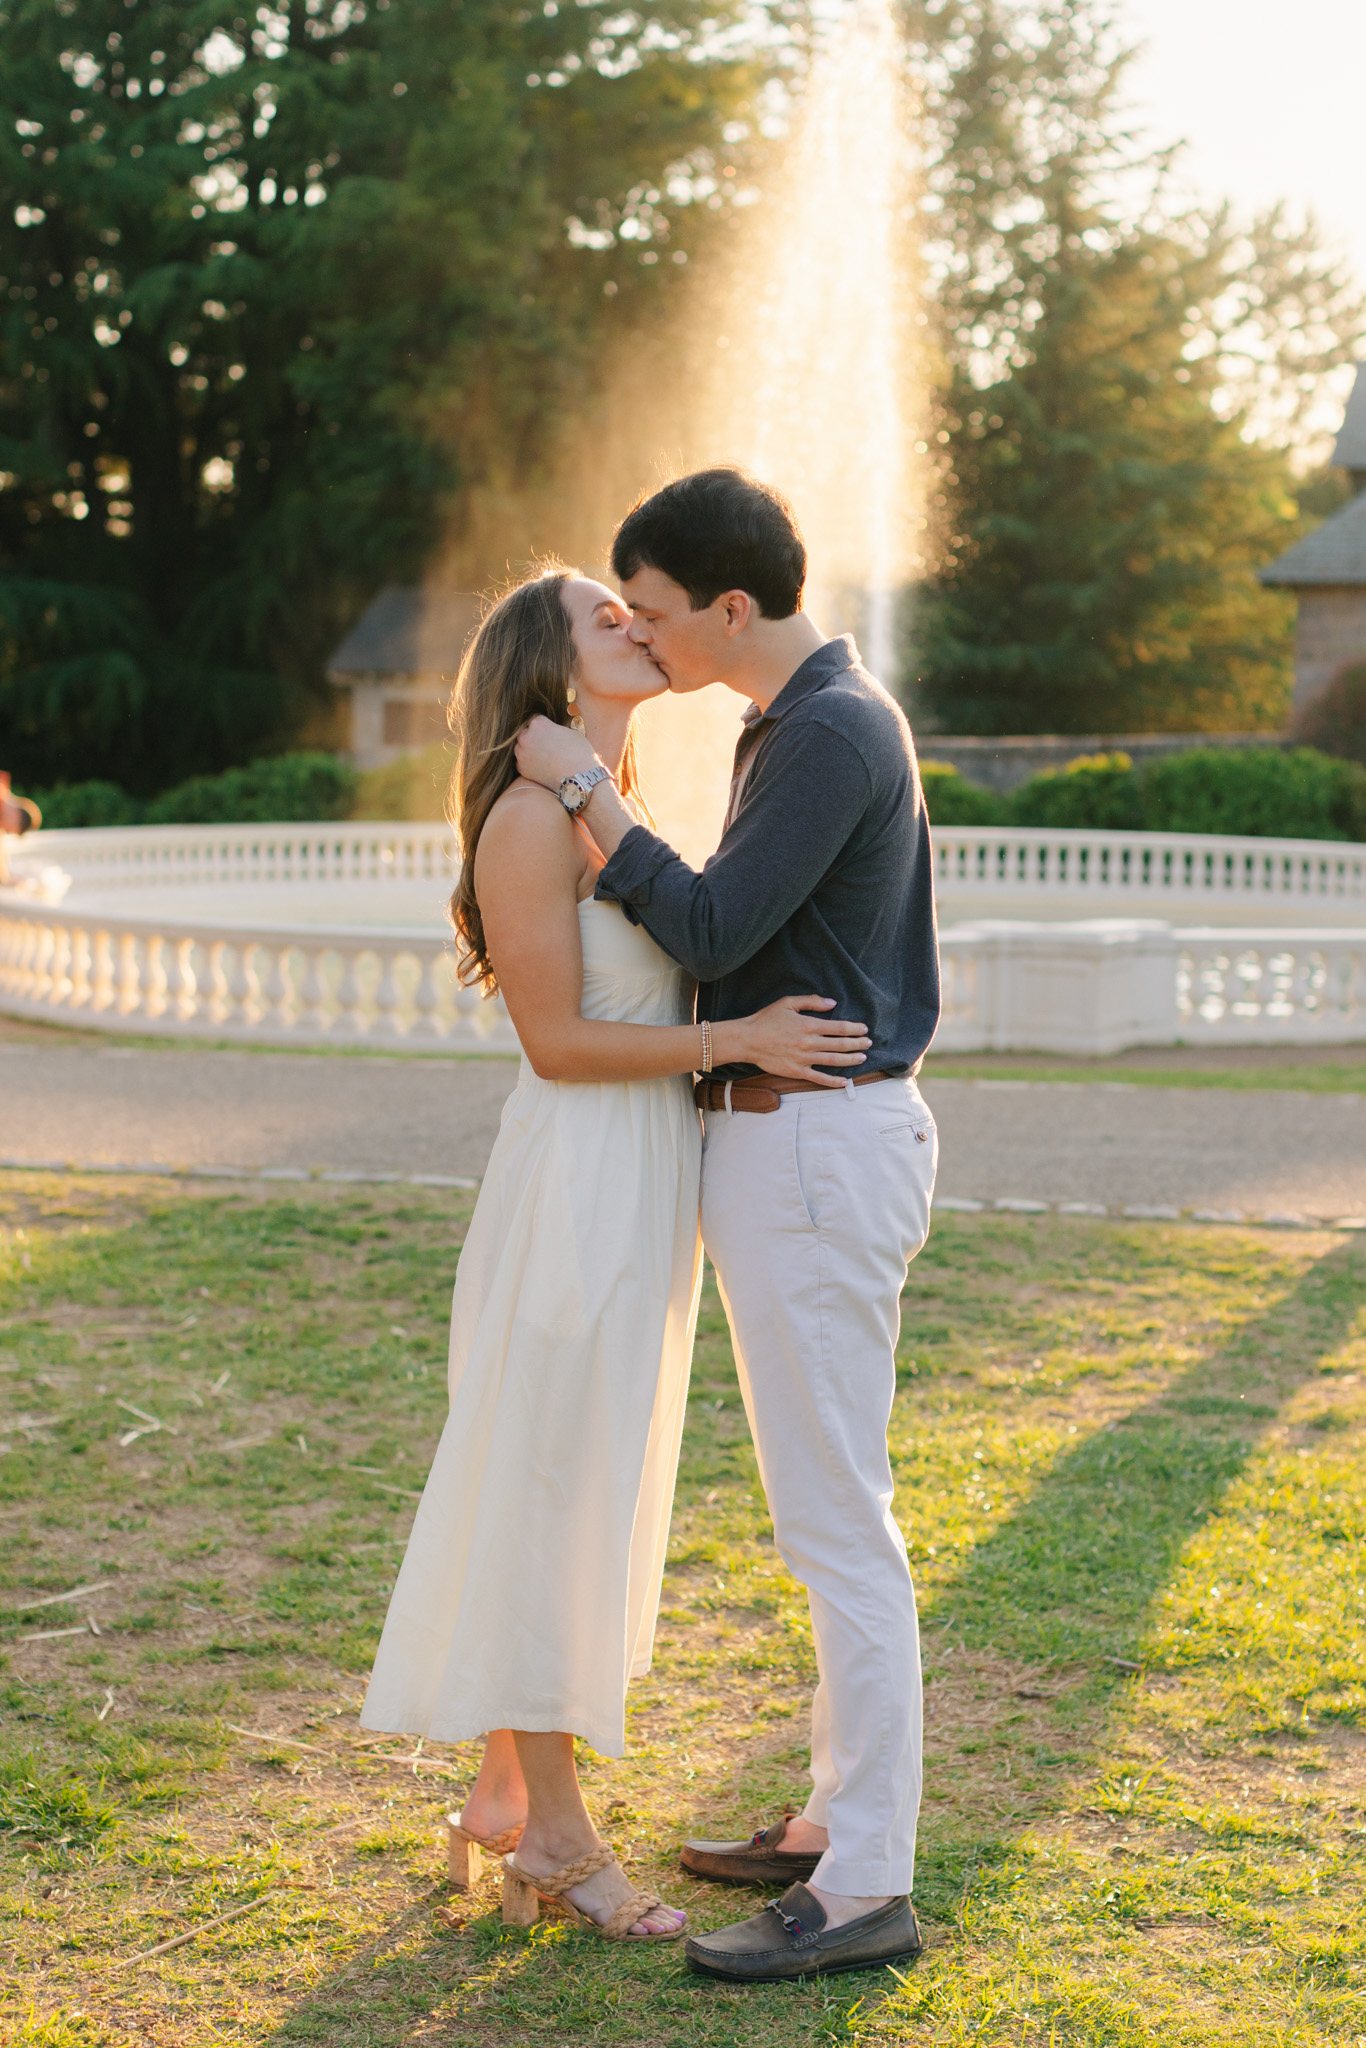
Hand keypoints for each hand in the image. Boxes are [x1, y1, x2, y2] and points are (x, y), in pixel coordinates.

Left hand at [515, 715, 600, 792]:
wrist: (579, 780)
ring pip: (521, 747)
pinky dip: (529, 763)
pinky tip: (542, 766)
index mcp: (539, 724)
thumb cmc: (580, 754)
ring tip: (545, 757)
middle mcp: (526, 737)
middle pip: (526, 733)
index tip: (552, 733)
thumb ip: (557, 729)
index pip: (537, 720)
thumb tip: (554, 732)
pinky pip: (522, 762)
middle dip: (535, 737)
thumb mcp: (572, 733)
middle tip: (548, 746)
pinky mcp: (522, 769)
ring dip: (530, 750)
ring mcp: (522, 754)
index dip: (546, 727)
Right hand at [728, 996, 871, 1085]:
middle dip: (857, 1043)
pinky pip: (819, 1078)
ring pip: (833, 1061)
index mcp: (808, 1025)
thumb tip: (832, 1003)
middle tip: (868, 1043)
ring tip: (863, 1057)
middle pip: (840, 1045)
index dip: (854, 1029)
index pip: (839, 1028)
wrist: (747, 1039)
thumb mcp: (788, 1003)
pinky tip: (845, 1082)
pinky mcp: (796, 1071)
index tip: (864, 1029)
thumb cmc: (766, 1019)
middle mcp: (808, 1043)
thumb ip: (812, 1001)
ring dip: (851, 1060)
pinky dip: (833, 1081)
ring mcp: (803, 1059)